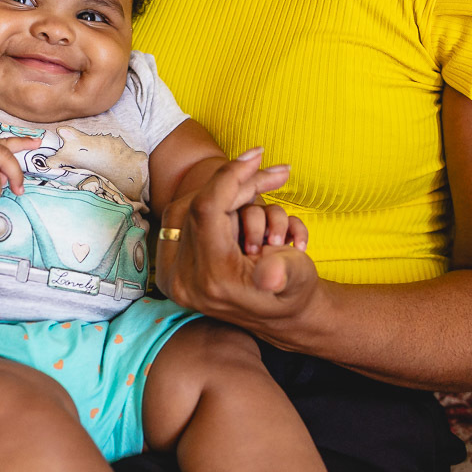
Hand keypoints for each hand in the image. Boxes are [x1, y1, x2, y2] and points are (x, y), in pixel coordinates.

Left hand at [157, 150, 320, 339]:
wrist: (282, 316)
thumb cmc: (293, 292)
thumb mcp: (297, 281)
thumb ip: (284, 274)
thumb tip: (270, 273)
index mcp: (212, 280)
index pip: (206, 209)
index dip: (232, 175)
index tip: (257, 155)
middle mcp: (184, 277)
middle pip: (201, 204)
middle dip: (241, 185)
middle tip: (276, 174)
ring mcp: (175, 271)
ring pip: (194, 206)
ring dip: (232, 195)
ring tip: (268, 196)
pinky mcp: (173, 263)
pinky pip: (188, 216)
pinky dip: (219, 205)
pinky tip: (251, 209)